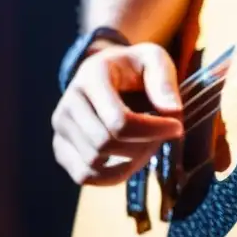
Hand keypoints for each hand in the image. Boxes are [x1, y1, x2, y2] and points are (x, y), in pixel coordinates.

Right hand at [51, 42, 183, 185]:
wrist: (109, 73)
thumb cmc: (136, 68)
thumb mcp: (155, 60)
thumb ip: (164, 81)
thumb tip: (171, 110)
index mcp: (91, 75)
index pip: (119, 121)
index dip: (153, 131)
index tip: (176, 127)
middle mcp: (69, 100)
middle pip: (106, 144)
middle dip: (142, 147)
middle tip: (161, 138)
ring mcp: (60, 126)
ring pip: (94, 163)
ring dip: (129, 162)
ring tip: (146, 146)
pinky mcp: (60, 146)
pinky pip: (83, 176)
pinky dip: (111, 176)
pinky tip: (130, 161)